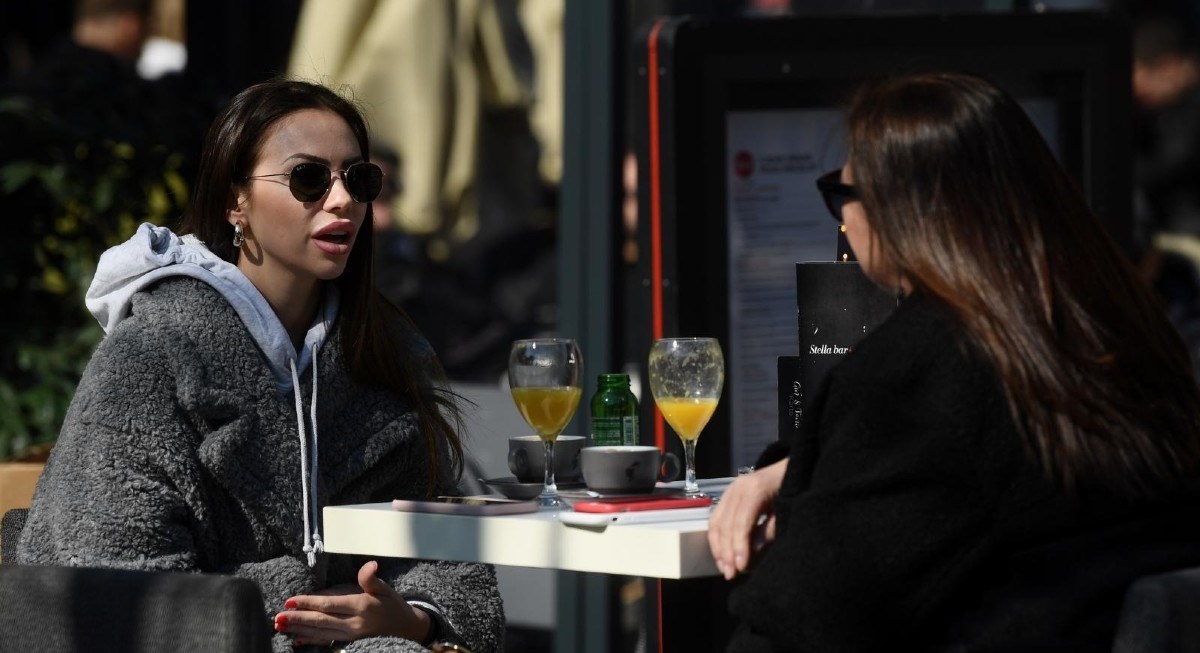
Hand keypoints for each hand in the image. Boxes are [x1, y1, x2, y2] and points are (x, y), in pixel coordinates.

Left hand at [274, 560, 430, 643]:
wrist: (406, 628)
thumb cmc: (393, 605)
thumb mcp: (385, 588)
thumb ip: (371, 579)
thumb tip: (370, 565)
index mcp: (360, 607)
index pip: (329, 605)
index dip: (308, 603)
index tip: (290, 601)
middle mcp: (353, 623)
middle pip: (320, 621)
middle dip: (297, 619)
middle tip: (277, 617)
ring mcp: (350, 635)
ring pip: (320, 632)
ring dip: (299, 629)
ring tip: (281, 626)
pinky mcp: (348, 641)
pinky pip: (326, 641)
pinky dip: (311, 640)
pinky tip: (296, 640)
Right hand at [708, 458, 786, 579]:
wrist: (790, 467)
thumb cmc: (793, 489)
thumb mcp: (787, 509)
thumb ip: (770, 530)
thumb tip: (752, 553)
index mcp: (754, 489)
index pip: (741, 522)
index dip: (739, 546)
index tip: (741, 567)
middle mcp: (737, 488)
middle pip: (726, 524)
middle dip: (727, 551)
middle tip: (731, 574)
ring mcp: (730, 490)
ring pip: (716, 523)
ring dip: (718, 548)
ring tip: (725, 569)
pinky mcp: (726, 496)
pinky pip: (715, 519)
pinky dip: (716, 539)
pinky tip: (721, 556)